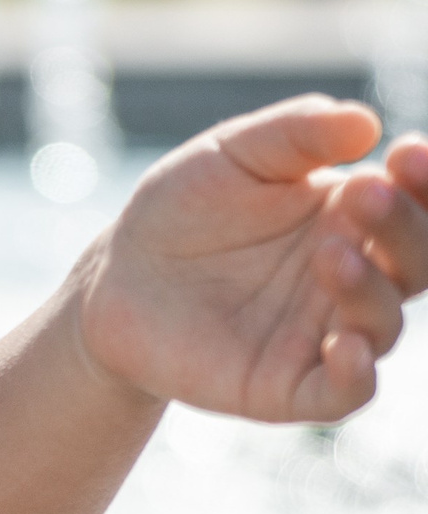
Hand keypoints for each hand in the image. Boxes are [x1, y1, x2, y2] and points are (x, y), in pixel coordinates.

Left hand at [81, 95, 427, 421]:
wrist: (116, 276)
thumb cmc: (184, 208)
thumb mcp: (231, 155)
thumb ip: (294, 136)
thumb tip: (365, 120)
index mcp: (352, 219)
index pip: (415, 204)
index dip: (422, 183)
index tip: (407, 153)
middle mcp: (356, 279)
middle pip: (413, 261)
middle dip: (402, 227)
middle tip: (365, 192)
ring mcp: (326, 334)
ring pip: (382, 323)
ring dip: (369, 290)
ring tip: (332, 254)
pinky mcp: (290, 386)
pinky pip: (344, 393)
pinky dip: (356, 376)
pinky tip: (347, 347)